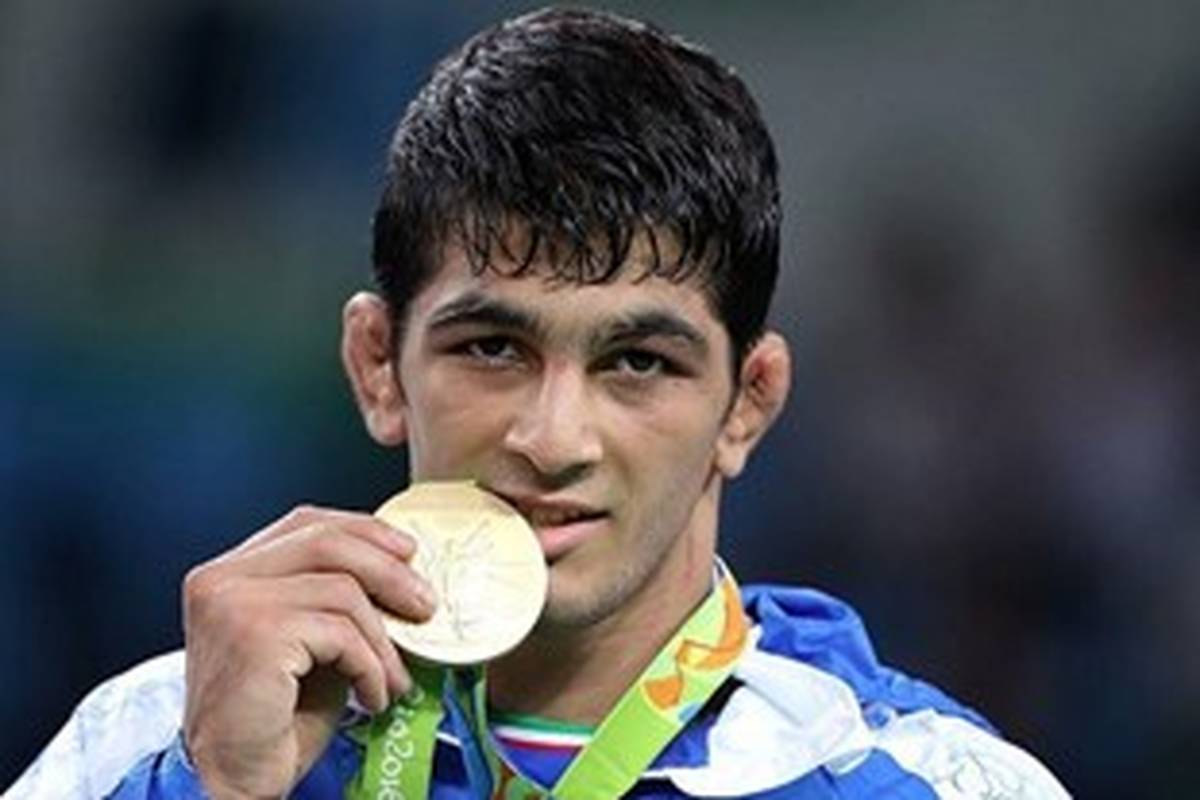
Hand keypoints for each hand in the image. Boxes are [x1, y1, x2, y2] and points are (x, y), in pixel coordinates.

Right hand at [181, 505, 435, 797]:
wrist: (230, 781)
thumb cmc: (273, 719)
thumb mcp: (311, 642)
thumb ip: (338, 601)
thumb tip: (405, 577)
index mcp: (229, 572)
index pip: (306, 523)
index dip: (364, 531)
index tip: (408, 553)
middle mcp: (221, 579)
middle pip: (327, 542)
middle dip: (390, 572)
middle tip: (425, 606)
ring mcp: (232, 604)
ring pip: (342, 590)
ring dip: (383, 639)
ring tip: (395, 676)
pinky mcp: (253, 635)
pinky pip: (340, 633)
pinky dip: (370, 667)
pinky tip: (373, 696)